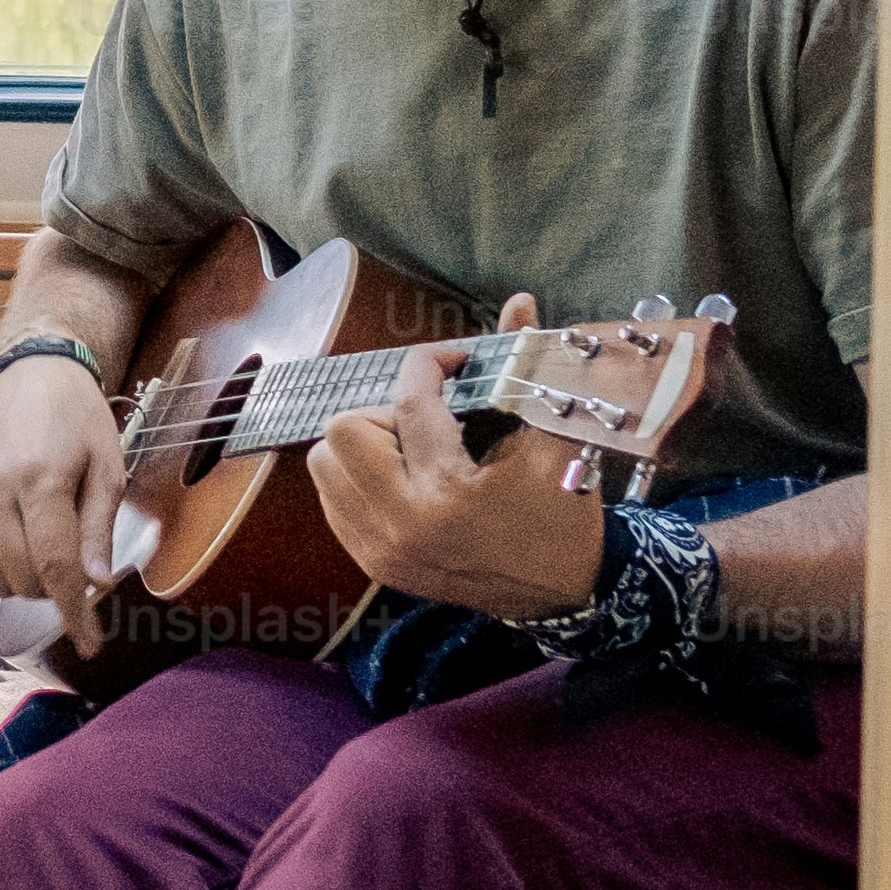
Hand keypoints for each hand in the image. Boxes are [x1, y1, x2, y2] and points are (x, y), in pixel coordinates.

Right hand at [0, 346, 122, 631]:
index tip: (89, 642)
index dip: (74, 613)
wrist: (26, 372)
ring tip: (38, 550)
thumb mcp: (106, 466)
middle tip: (70, 563)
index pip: (55, 568)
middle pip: (21, 580)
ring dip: (18, 583)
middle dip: (53, 588)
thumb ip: (97, 529)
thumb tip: (96, 585)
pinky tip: (5, 554)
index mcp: (40, 480)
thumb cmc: (76, 418)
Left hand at [300, 291, 614, 621]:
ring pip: (325, 464)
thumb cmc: (564, 509)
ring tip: (414, 450)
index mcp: (450, 493)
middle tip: (429, 421)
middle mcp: (403, 525)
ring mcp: (382, 549)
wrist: (565, 589)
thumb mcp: (552, 436)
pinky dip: (357, 478)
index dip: (428, 365)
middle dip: (385, 411)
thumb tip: (518, 301)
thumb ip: (525, 365)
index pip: (411, 404)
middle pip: (344, 431)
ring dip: (363, 444)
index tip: (451, 360)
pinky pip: (332, 500)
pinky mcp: (374, 564)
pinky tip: (403, 477)